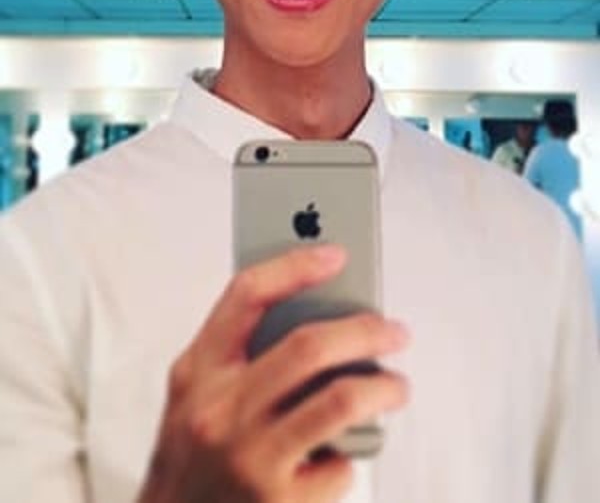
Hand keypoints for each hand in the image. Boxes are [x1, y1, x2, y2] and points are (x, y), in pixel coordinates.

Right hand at [137, 244, 408, 502]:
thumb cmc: (192, 457)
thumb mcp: (194, 395)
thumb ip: (241, 354)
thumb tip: (321, 317)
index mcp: (197, 371)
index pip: (246, 296)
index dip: (294, 267)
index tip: (336, 254)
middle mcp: (219, 409)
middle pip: (308, 345)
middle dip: (365, 331)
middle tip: (394, 332)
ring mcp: (248, 457)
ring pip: (340, 400)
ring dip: (384, 388)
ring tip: (397, 387)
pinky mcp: (277, 502)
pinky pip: (339, 464)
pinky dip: (352, 455)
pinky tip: (344, 454)